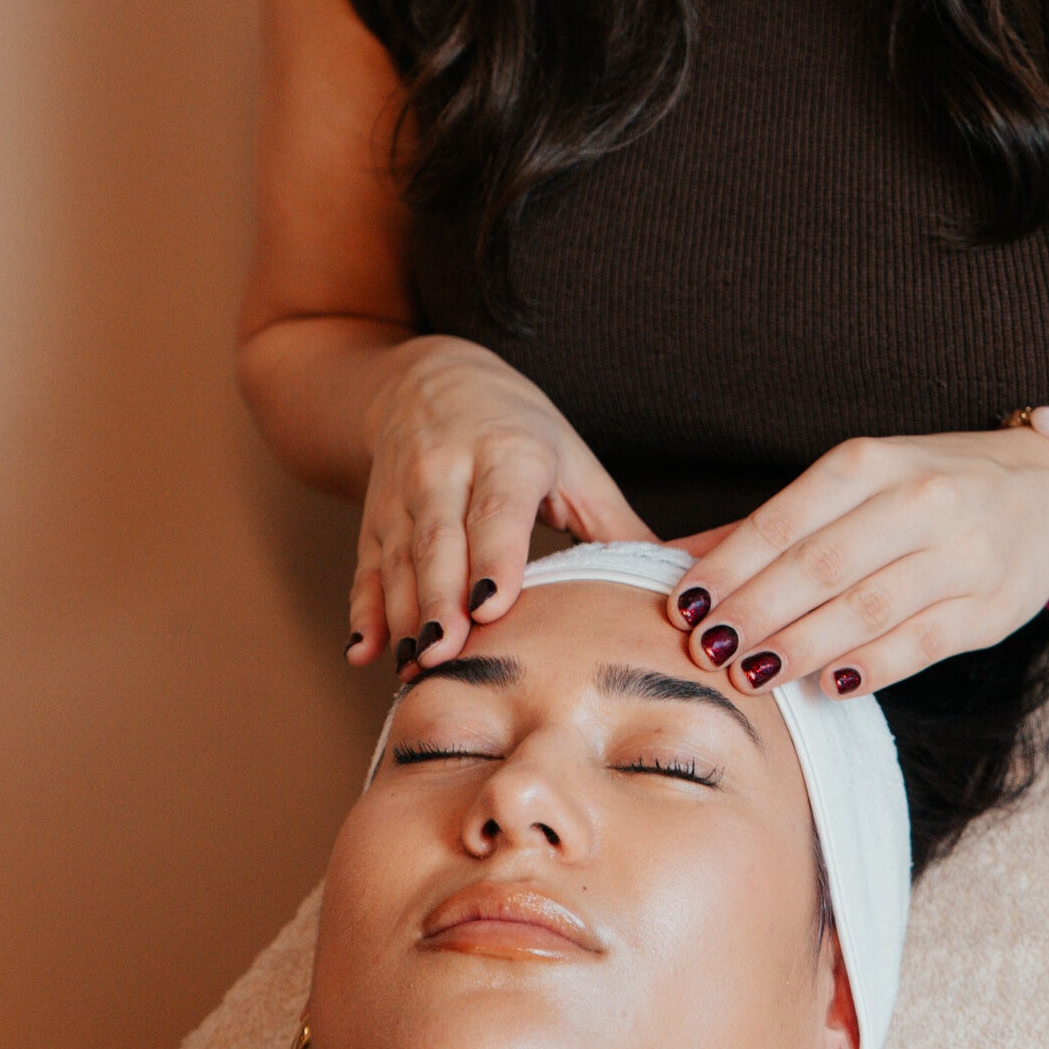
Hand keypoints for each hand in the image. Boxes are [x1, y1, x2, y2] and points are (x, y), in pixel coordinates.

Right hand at [347, 337, 646, 672]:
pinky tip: (364, 652)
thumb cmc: (518, 430)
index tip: (491, 607)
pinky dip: (364, 612)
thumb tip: (684, 589)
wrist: (426, 382)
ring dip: (404, 615)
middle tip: (446, 653)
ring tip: (414, 666)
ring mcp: (404, 494)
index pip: (498, 509)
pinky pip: (367, 568)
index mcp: (508, 451)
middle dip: (440, 599)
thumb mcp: (573, 464)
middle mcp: (447, 468)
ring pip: (399, 559)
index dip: (493, 557)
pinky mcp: (375, 518)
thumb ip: (617, 527)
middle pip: (440, 540)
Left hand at [663, 429, 1048, 696]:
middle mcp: (919, 501)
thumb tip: (677, 559)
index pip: (786, 520)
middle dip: (755, 612)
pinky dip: (867, 668)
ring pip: (866, 609)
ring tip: (749, 673)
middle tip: (707, 648)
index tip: (684, 605)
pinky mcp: (988, 607)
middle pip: (820, 567)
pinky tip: (826, 685)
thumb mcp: (856, 482)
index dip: (730, 567)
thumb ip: (771, 525)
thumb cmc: (930, 486)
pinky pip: (918, 643)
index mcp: (872, 462)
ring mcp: (960, 555)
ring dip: (800, 647)